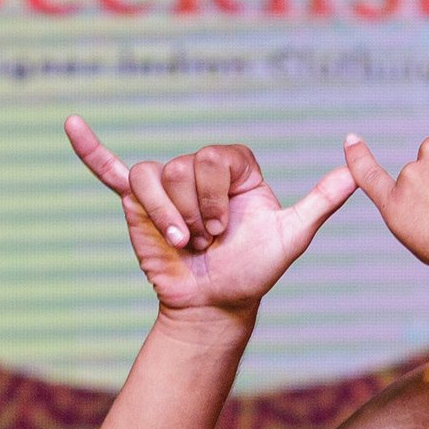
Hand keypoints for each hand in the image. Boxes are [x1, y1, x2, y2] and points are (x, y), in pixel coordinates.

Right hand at [66, 116, 355, 326]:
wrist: (214, 305)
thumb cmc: (253, 271)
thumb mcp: (292, 235)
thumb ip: (320, 201)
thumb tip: (357, 171)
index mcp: (233, 167)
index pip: (217, 156)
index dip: (219, 193)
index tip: (227, 228)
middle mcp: (197, 168)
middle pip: (184, 165)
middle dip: (196, 210)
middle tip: (206, 240)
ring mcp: (164, 183)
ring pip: (154, 175)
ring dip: (169, 215)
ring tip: (185, 242)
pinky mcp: (135, 202)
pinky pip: (110, 168)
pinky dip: (90, 148)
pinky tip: (71, 124)